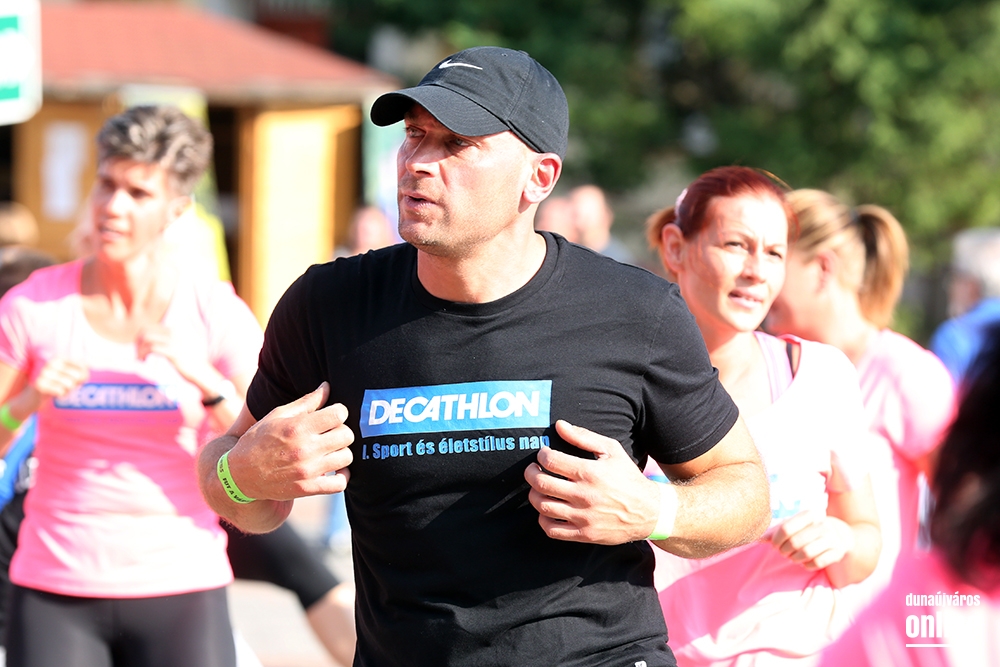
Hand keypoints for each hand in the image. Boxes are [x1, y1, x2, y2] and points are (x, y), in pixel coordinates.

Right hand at [33, 359, 88, 398]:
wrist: (34, 396)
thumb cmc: (57, 384)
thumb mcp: (71, 375)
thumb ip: (82, 371)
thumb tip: (88, 367)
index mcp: (59, 358)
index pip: (83, 366)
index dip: (84, 376)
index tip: (78, 380)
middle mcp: (51, 363)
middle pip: (77, 376)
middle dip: (75, 384)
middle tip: (66, 386)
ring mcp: (44, 373)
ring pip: (69, 384)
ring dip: (67, 390)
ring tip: (59, 389)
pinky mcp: (40, 385)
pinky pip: (61, 392)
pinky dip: (61, 395)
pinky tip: (54, 393)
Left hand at [136, 324, 214, 388]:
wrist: (203, 373)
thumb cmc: (193, 362)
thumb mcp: (185, 346)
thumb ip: (173, 340)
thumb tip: (157, 340)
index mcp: (176, 330)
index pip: (151, 327)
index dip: (142, 337)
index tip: (142, 348)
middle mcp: (175, 332)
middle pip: (146, 330)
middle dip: (137, 342)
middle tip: (138, 353)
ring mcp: (174, 341)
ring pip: (146, 338)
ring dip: (139, 349)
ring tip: (140, 358)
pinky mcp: (172, 352)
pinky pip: (151, 348)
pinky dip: (143, 354)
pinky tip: (144, 360)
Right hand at [227, 382, 353, 500]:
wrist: (240, 475)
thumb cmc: (259, 440)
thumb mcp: (277, 415)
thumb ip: (306, 401)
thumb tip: (327, 386)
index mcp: (297, 427)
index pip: (339, 414)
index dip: (338, 412)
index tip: (331, 416)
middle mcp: (305, 449)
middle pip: (347, 435)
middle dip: (341, 431)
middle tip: (330, 433)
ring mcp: (307, 471)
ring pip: (346, 457)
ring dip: (341, 452)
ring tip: (330, 450)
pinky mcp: (308, 489)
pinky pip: (340, 483)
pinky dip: (342, 476)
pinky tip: (334, 469)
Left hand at [524, 420, 658, 544]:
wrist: (649, 511)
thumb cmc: (628, 477)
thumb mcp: (612, 450)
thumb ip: (584, 436)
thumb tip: (559, 425)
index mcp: (590, 472)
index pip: (551, 461)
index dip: (542, 455)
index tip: (544, 454)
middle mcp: (584, 495)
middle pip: (541, 483)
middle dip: (530, 473)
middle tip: (533, 469)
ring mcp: (583, 517)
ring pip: (543, 506)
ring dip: (533, 494)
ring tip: (538, 488)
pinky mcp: (584, 534)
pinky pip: (552, 529)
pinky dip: (543, 519)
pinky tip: (547, 509)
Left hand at [770, 509, 854, 570]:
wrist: (839, 534)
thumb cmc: (808, 529)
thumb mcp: (794, 525)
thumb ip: (776, 530)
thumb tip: (759, 538)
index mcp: (809, 514)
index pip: (786, 528)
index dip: (776, 540)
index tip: (774, 545)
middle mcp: (822, 524)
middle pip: (795, 542)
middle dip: (785, 551)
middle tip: (783, 552)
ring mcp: (832, 538)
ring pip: (806, 553)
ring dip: (795, 558)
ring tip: (793, 557)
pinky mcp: (838, 552)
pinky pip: (818, 562)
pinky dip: (807, 565)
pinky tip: (805, 562)